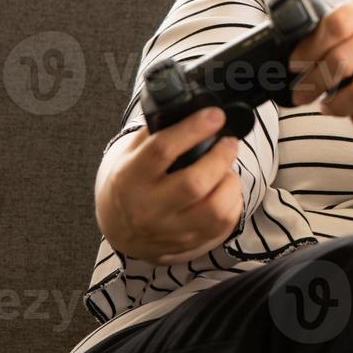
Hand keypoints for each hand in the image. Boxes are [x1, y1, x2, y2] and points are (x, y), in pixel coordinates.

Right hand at [94, 107, 243, 264]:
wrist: (120, 227)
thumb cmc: (131, 181)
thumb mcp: (131, 154)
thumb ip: (155, 132)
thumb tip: (189, 107)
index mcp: (130, 178)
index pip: (161, 151)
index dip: (192, 129)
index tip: (215, 115)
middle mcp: (147, 208)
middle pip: (194, 183)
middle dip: (220, 156)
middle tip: (228, 142)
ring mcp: (168, 231)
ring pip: (214, 209)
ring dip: (230, 182)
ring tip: (225, 169)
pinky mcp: (187, 245)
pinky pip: (223, 225)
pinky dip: (233, 202)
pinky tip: (225, 190)